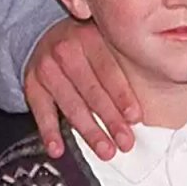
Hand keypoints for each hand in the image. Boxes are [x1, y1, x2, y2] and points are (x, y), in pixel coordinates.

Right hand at [25, 18, 140, 160]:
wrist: (47, 35)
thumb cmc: (86, 45)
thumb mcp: (104, 40)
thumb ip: (122, 59)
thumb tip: (155, 93)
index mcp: (90, 37)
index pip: (109, 71)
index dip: (122, 96)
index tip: (135, 118)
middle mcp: (66, 50)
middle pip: (92, 91)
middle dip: (110, 120)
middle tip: (125, 143)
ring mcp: (46, 67)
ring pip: (70, 105)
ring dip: (88, 132)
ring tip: (105, 150)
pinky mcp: (31, 83)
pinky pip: (41, 111)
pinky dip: (49, 132)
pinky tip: (59, 149)